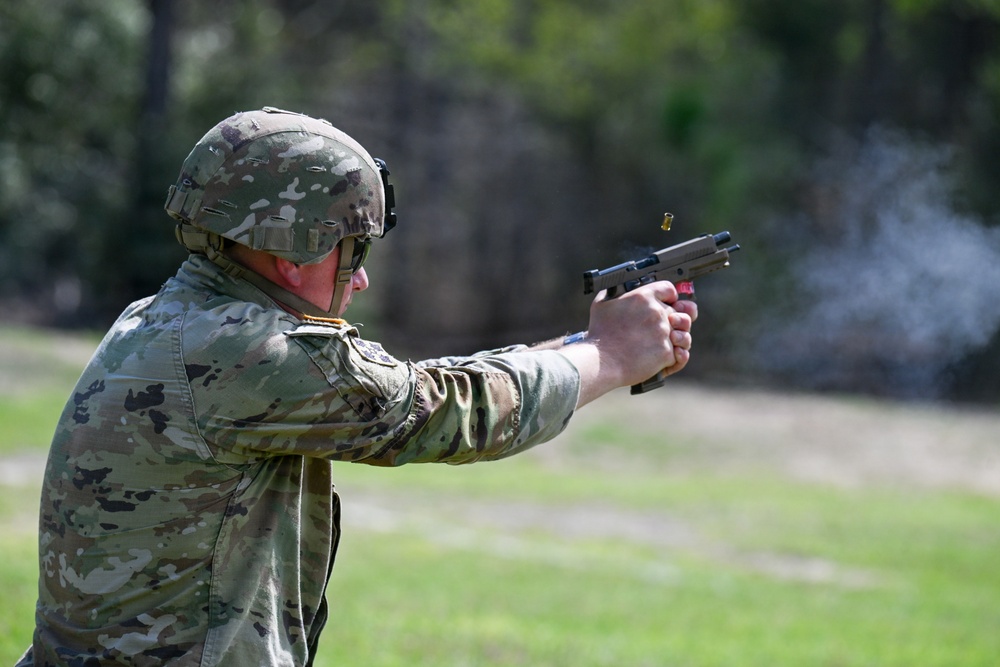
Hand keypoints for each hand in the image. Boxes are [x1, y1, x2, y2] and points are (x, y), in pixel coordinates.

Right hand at [559, 281, 696, 406]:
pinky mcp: (666, 353)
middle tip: (669, 327)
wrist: (601, 362)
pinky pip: (680, 355)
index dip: (670, 297)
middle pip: (680, 312)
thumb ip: (614, 293)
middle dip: (676, 320)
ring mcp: (663, 333)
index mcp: (643, 297)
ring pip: (684, 334)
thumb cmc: (599, 334)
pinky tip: (670, 358)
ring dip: (680, 339)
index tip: (670, 302)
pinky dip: (676, 358)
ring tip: (671, 343)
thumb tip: (620, 291)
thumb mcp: (602, 304)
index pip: (669, 289)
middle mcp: (657, 313)